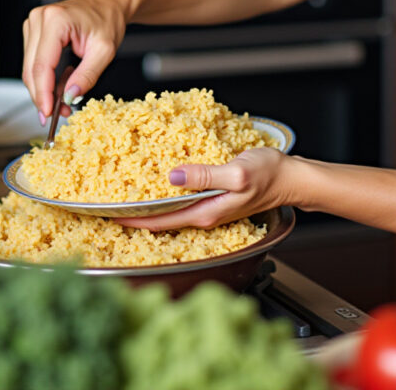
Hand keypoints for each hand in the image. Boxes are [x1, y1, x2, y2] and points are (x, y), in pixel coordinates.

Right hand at [21, 0, 133, 119]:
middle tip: (58, 114)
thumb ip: (88, 75)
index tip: (47, 113)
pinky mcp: (33, 31)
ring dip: (43, 89)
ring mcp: (33, 23)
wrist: (108, 3)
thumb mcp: (105, 51)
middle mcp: (39, 19)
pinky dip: (44, 78)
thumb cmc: (108, 19)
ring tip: (64, 99)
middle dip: (43, 96)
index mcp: (55, 20)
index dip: (42, 93)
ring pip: (29, 68)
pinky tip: (61, 83)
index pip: (41, 65)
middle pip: (31, 69)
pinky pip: (33, 62)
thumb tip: (70, 95)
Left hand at [119, 148, 293, 230]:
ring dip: (145, 204)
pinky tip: (152, 182)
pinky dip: (162, 194)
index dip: (129, 219)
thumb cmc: (270, 175)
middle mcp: (202, 215)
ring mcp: (206, 209)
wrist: (292, 179)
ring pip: (167, 211)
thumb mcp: (237, 172)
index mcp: (204, 213)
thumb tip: (172, 175)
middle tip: (103, 200)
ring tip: (120, 192)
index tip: (104, 212)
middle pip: (158, 220)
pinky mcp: (211, 199)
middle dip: (131, 213)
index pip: (158, 222)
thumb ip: (205, 175)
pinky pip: (180, 201)